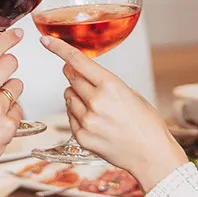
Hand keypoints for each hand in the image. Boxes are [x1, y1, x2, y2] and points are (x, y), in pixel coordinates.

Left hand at [41, 36, 185, 191]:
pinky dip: (78, 114)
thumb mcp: (130, 93)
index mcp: (111, 86)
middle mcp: (96, 102)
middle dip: (75, 75)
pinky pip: (70, 116)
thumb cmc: (146, 124)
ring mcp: (86, 121)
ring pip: (68, 97)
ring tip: (97, 107)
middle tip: (88, 82)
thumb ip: (104, 82)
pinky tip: (96, 121)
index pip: (77, 61)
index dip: (59, 48)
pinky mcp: (81, 137)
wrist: (151, 155)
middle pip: (71, 77)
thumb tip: (80, 72)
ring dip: (76, 96)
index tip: (46, 41)